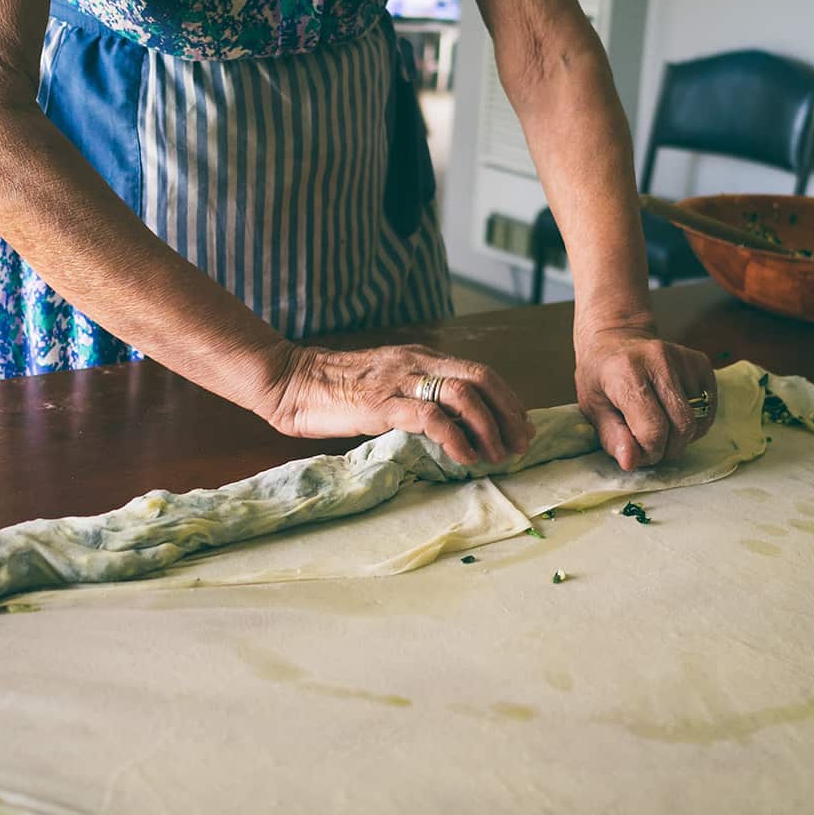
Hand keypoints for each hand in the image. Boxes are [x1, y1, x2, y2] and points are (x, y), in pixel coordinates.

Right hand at [259, 342, 535, 467]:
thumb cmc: (336, 389)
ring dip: (489, 429)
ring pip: (465, 396)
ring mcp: (400, 381)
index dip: (508, 401)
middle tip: (519, 446)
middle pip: (483, 380)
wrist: (292, 381)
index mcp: (422, 357)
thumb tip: (453, 424)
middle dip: (509, 415)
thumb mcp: (388, 384)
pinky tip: (464, 457)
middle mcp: (418, 363)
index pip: (481, 372)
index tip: (520, 429)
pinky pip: (431, 417)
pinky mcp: (382, 404)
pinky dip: (456, 439)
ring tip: (495, 455)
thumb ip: (418, 395)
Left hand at [574, 323, 716, 471]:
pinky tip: (673, 414)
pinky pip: (709, 407)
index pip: (653, 429)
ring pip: (698, 420)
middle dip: (669, 449)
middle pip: (682, 426)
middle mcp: (658, 359)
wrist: (615, 339)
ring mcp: (683, 358)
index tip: (638, 452)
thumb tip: (631, 463)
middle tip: (651, 446)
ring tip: (661, 428)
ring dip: (682, 437)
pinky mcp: (700, 361)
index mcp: (625, 372)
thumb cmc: (599, 377)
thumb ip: (613, 437)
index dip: (649, 452)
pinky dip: (695, 421)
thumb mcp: (593, 408)